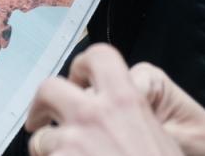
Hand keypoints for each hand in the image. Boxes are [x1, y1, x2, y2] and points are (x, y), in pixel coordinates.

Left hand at [24, 44, 204, 155]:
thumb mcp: (162, 137)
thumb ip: (128, 116)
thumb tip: (99, 109)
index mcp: (126, 101)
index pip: (99, 57)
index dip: (84, 65)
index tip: (78, 80)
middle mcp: (95, 115)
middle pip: (50, 88)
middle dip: (42, 104)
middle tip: (43, 119)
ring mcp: (74, 141)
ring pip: (42, 137)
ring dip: (49, 149)